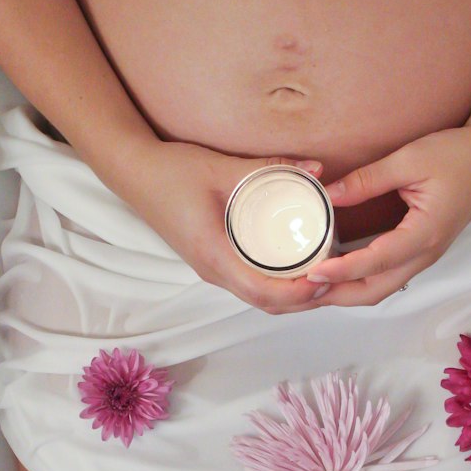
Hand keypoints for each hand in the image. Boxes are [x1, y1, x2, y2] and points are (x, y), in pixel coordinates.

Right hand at [121, 139, 331, 314]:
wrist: (132, 172)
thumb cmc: (171, 172)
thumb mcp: (223, 167)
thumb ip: (271, 167)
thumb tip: (318, 170)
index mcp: (215, 255)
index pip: (263, 293)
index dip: (298, 294)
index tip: (327, 279)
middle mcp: (213, 271)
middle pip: (266, 303)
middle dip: (304, 299)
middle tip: (338, 279)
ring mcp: (211, 269)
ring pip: (258, 297)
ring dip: (292, 296)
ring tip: (324, 275)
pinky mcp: (211, 261)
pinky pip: (249, 284)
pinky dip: (276, 285)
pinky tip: (296, 266)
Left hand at [307, 125, 470, 305]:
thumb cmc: (457, 155)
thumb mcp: (409, 159)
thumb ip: (367, 179)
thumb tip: (328, 194)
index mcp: (425, 234)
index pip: (376, 262)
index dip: (342, 271)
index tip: (312, 273)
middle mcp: (426, 254)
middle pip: (376, 291)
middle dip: (338, 296)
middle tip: (302, 292)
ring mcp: (425, 256)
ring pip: (381, 289)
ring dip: (347, 292)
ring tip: (314, 288)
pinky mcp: (421, 251)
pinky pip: (387, 276)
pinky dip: (360, 280)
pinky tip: (338, 272)